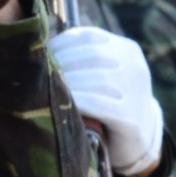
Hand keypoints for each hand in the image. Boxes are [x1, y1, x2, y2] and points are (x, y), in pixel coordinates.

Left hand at [49, 26, 164, 175]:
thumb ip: (81, 60)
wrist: (137, 140)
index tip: (41, 55)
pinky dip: (77, 101)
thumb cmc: (108, 102)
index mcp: (126, 49)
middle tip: (38, 75)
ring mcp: (137, 92)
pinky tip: (61, 105)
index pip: (88, 36)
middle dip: (61, 64)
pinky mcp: (131, 118)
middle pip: (92, 56)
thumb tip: (38, 50)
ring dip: (67, 83)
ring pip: (97, 79)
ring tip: (46, 90)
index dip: (60, 44)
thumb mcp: (102, 74)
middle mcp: (135, 66)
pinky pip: (99, 104)